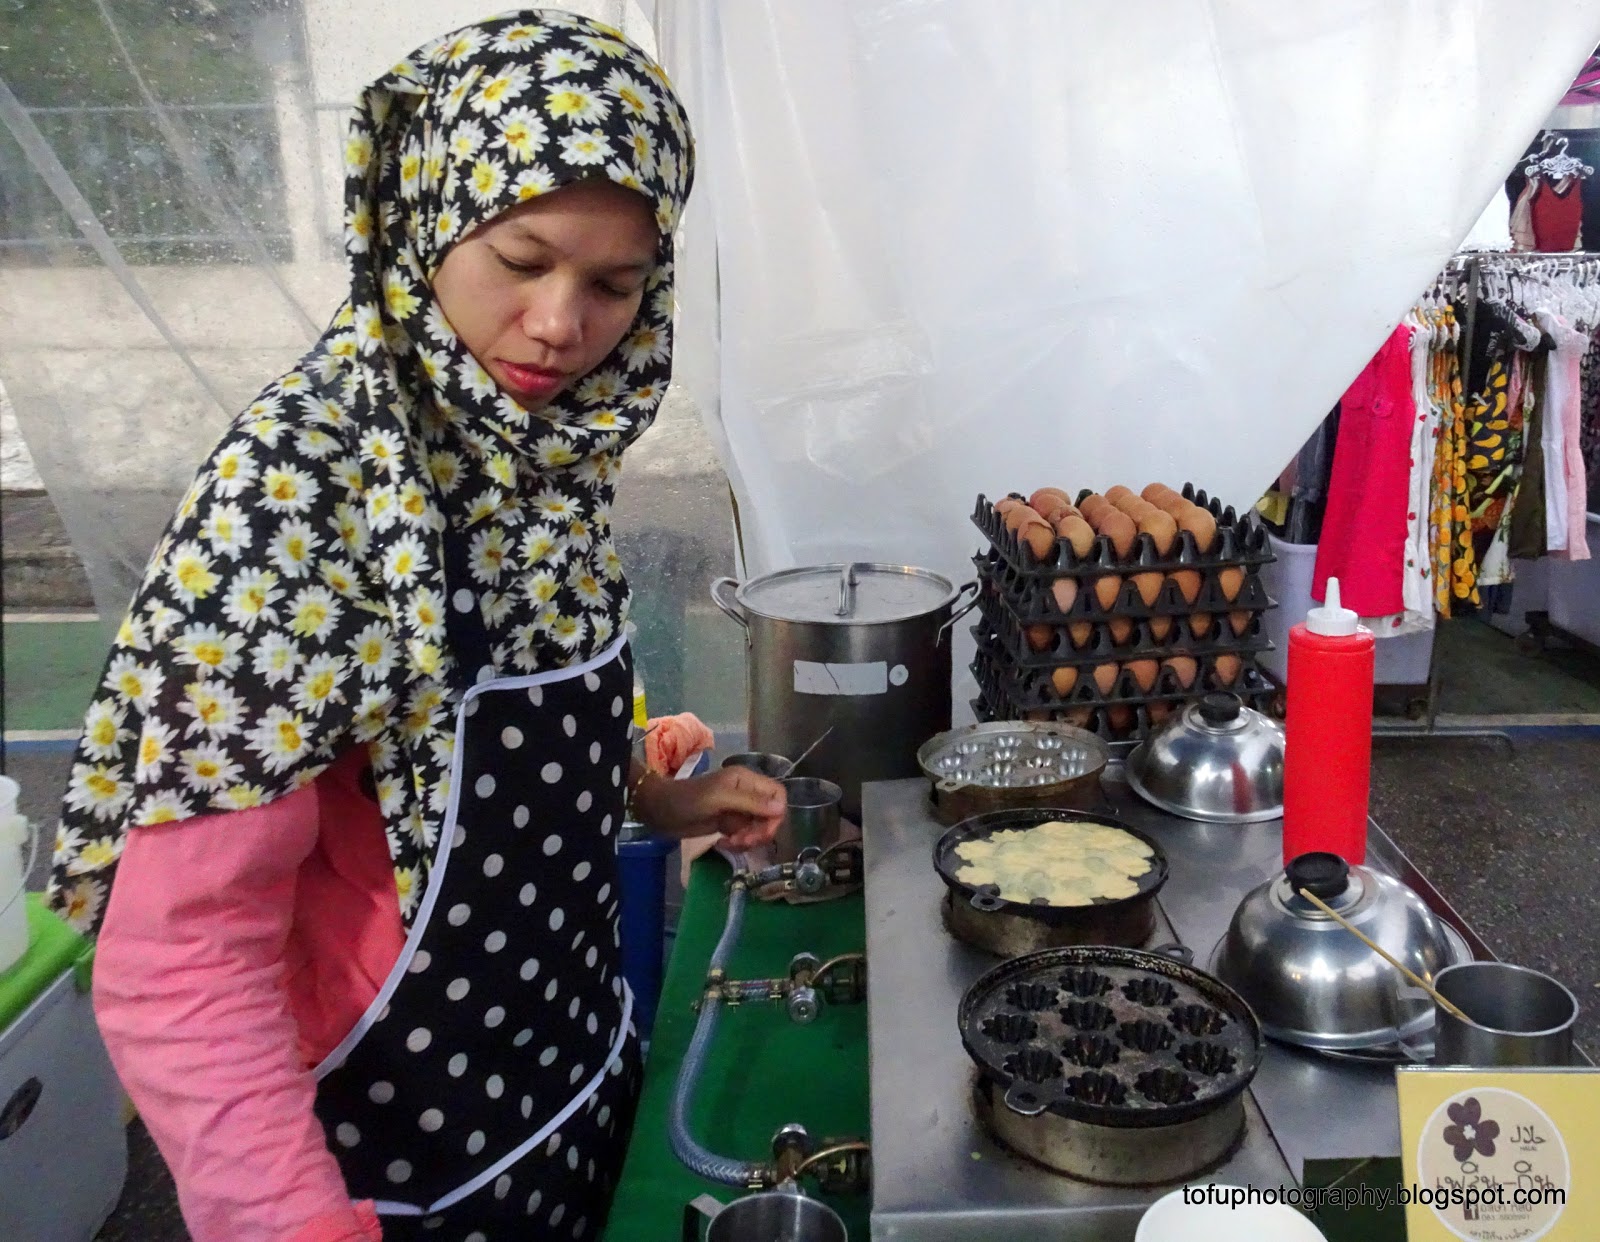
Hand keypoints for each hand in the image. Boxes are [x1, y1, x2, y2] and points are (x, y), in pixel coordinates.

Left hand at [633, 766, 785, 850]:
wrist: (659, 811)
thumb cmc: (687, 800)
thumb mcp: (719, 799)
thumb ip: (750, 802)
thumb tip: (781, 809)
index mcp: (746, 780)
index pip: (778, 794)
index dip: (776, 814)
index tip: (763, 831)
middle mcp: (746, 793)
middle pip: (771, 815)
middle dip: (760, 831)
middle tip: (742, 841)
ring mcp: (738, 809)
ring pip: (759, 827)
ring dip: (748, 839)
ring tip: (730, 843)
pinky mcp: (729, 823)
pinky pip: (745, 835)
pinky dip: (738, 843)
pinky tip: (723, 843)